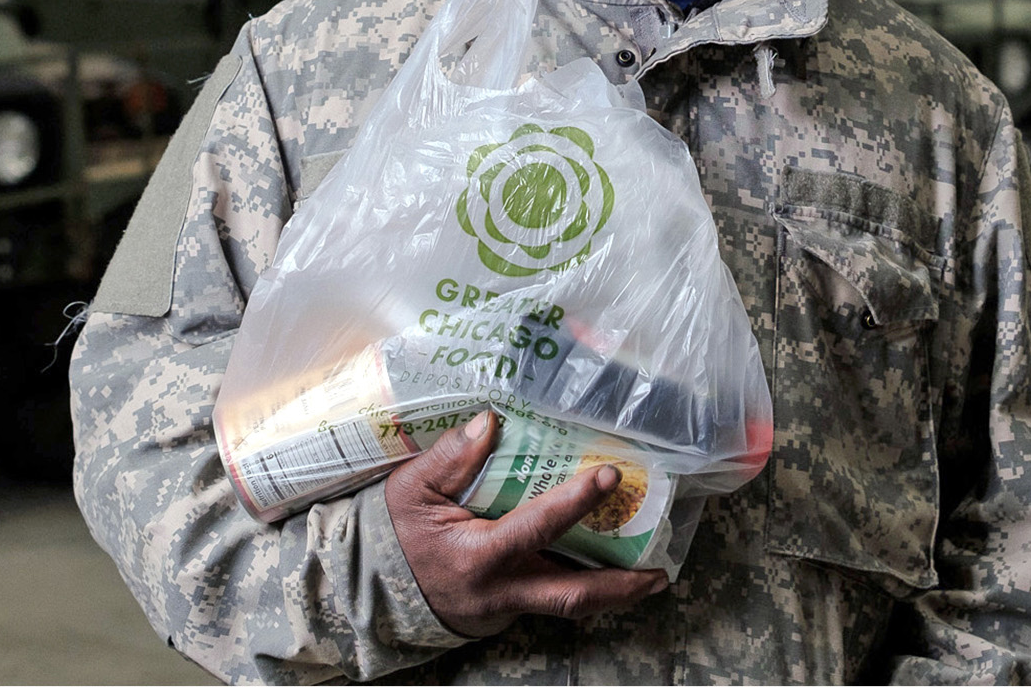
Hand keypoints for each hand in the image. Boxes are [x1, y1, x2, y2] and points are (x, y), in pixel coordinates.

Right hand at [383, 409, 669, 637]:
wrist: (371, 585)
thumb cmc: (394, 533)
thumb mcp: (412, 489)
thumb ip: (451, 456)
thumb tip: (492, 421)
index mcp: (476, 555)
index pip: (534, 527)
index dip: (575, 502)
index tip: (610, 475)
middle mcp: (499, 588)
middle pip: (571, 595)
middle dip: (620, 585)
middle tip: (660, 570)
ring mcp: (506, 606)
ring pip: (568, 605)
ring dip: (613, 594)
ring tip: (652, 576)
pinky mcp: (508, 609)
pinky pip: (552, 599)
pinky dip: (585, 587)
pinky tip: (611, 570)